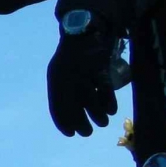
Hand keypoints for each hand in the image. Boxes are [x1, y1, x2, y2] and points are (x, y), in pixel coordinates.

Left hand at [46, 17, 119, 137]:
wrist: (83, 32)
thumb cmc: (70, 57)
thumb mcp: (57, 73)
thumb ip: (61, 92)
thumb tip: (69, 118)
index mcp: (55, 78)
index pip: (57, 105)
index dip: (63, 122)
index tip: (70, 134)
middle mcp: (67, 75)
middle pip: (74, 105)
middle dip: (80, 123)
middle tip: (87, 133)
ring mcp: (84, 70)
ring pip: (91, 99)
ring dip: (97, 116)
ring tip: (101, 124)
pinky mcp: (100, 67)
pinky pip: (105, 89)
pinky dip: (108, 102)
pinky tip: (110, 112)